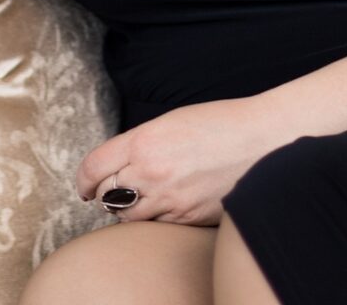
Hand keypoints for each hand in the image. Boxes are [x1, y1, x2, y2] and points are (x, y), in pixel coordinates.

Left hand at [75, 95, 295, 226]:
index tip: (84, 185)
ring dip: (126, 209)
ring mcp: (170, 199)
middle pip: (106, 194)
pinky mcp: (188, 218)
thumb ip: (140, 144)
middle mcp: (151, 172)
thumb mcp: (170, 122)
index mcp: (143, 142)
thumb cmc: (219, 123)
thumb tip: (119, 165)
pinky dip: (154, 218)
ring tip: (137, 198)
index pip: (93, 168)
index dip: (83, 179)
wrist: (263, 139)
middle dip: (104, 194)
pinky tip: (165, 205)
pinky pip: (157, 224)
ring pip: (128, 216)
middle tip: (107, 192)